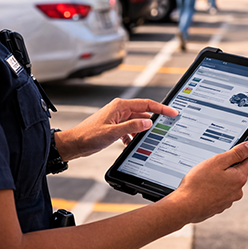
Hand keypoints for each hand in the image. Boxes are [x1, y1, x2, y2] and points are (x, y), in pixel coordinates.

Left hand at [54, 98, 177, 160]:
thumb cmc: (88, 136)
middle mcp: (119, 110)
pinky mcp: (115, 126)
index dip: (161, 108)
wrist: (74, 144)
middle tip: (165, 128)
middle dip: (153, 122)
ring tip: (145, 140)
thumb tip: (148, 123)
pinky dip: (133, 137)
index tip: (172, 112)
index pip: (146, 104)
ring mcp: (117, 118)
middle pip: (143, 113)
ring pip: (137, 123)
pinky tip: (131, 144)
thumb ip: (131, 127)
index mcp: (120, 106)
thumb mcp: (112, 133)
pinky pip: (130, 129)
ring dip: (141, 132)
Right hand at [165, 141, 247, 223]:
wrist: (184, 207)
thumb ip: (236, 153)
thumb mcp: (218, 161)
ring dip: (220, 177)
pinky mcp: (219, 206)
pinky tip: (202, 187)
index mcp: (239, 178)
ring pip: (228, 183)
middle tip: (212, 164)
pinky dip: (214, 188)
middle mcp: (237, 191)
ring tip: (204, 177)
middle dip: (228, 165)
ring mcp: (228, 200)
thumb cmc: (198, 183)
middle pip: (238, 171)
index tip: (231, 149)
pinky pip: (220, 193)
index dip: (242, 151)